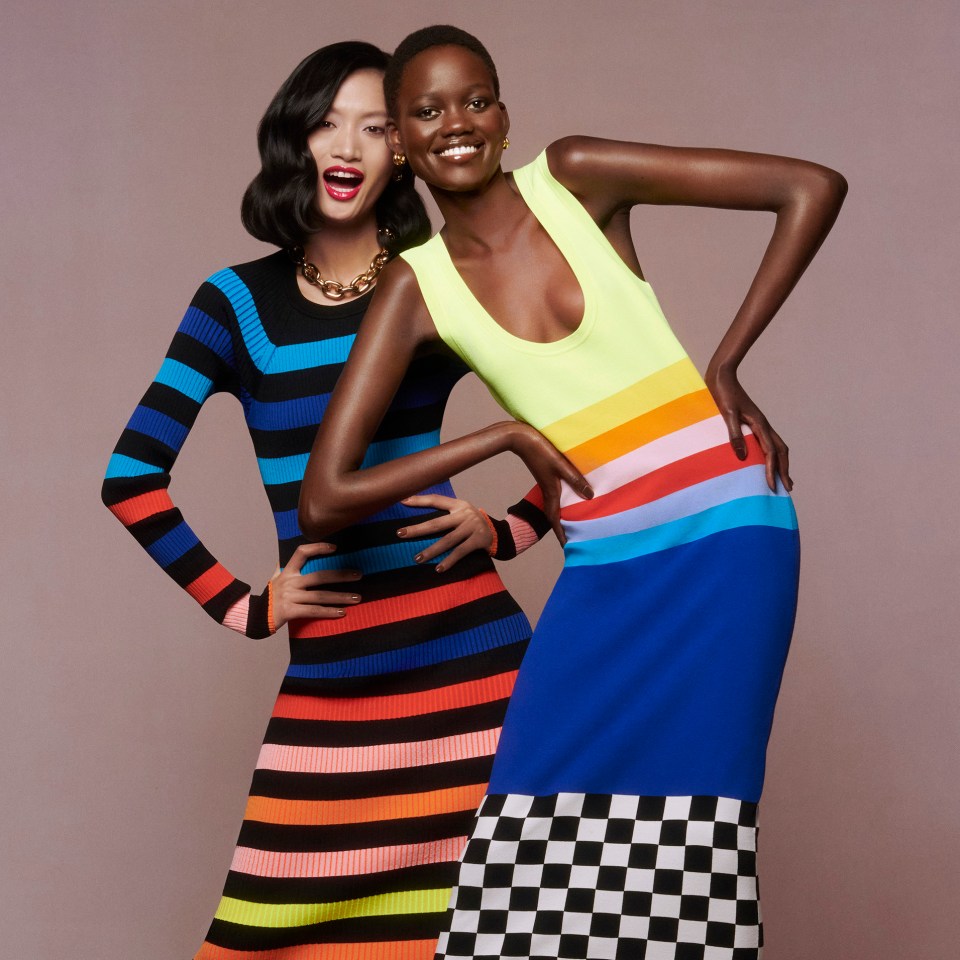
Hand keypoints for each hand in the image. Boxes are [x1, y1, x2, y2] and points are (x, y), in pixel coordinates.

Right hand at [269, 542, 361, 627]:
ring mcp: (290, 597)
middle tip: (358, 575)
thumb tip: (299, 554)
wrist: (255, 616)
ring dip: (340, 597)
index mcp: (287, 572)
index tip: (334, 547)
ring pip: (320, 596)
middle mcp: (289, 582)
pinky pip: (314, 611)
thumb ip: (286, 567)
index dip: (318, 548)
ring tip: (356, 598)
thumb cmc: (270, 596)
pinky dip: (329, 612)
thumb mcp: (276, 578)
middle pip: (319, 576)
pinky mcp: (290, 611)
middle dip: (341, 576)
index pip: (302, 553)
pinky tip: (342, 612)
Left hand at [396, 494, 491, 572]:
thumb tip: (418, 522)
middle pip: (437, 523)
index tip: (402, 501)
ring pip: (448, 540)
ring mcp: (472, 527)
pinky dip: (449, 560)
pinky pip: (461, 552)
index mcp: (458, 505)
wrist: (499, 532)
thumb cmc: (472, 524)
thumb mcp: (462, 512)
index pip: (436, 500)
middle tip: (400, 534)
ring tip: (417, 558)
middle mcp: (465, 514)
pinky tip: (439, 568)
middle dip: (418, 529)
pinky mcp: (478, 540)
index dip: (420, 500)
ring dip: (431, 550)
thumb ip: (446, 513)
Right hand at [508, 423, 592, 544]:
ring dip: (563, 516)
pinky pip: (557, 495)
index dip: (561, 533)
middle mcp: (549, 490)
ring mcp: (547, 484)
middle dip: (563, 529)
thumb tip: (590, 496)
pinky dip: (564, 502)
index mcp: (551, 491)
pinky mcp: (547, 477)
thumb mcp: (560, 465)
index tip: (566, 546)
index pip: (556, 518)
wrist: (521, 438)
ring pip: (557, 505)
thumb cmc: (540, 450)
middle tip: (572, 539)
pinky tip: (571, 498)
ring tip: (574, 523)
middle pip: (556, 515)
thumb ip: (575, 480)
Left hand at [705, 366, 791, 491]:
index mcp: (759, 425)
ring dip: (782, 463)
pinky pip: (768, 442)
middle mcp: (763, 425)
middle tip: (788, 488)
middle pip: (781, 451)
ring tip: (784, 479)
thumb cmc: (723, 394)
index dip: (772, 471)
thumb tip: (742, 457)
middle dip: (784, 470)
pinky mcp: (753, 423)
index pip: (770, 453)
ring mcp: (760, 424)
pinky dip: (772, 455)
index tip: (771, 488)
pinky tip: (767, 461)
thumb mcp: (727, 414)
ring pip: (778, 447)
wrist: (721, 377)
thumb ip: (734, 435)